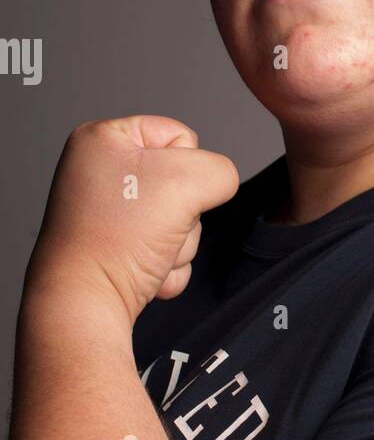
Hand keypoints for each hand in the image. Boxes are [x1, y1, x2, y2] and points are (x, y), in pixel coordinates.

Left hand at [21, 115, 239, 327]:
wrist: (87, 304)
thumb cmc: (118, 239)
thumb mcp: (188, 180)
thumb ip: (220, 170)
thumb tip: (216, 188)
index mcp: (102, 140)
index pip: (180, 135)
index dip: (187, 166)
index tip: (160, 189)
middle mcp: (100, 175)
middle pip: (183, 183)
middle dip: (184, 214)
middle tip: (155, 227)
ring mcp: (108, 215)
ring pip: (181, 221)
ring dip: (178, 245)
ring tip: (147, 253)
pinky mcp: (116, 250)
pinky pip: (167, 249)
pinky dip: (166, 266)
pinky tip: (142, 272)